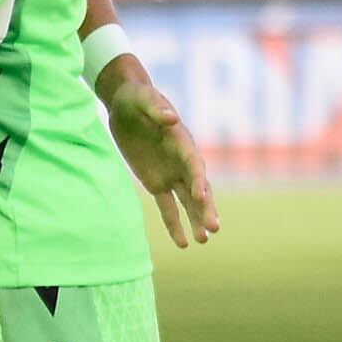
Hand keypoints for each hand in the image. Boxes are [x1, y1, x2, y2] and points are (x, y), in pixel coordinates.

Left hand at [98, 57, 220, 246]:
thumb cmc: (137, 98)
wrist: (127, 104)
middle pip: (198, 188)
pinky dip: (173, 224)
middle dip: (205, 208)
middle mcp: (182, 161)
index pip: (194, 164)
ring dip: (196, 220)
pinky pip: (167, 207)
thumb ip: (157, 109)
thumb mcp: (144, 100)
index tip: (201, 196)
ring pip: (187, 202)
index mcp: (182, 142)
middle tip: (214, 229)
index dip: (198, 179)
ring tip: (204, 241)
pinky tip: (182, 244)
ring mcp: (171, 173)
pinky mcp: (156, 182)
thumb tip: (171, 118)